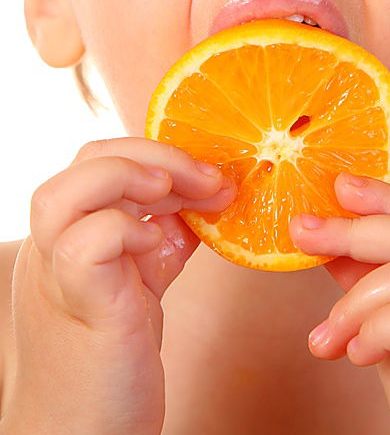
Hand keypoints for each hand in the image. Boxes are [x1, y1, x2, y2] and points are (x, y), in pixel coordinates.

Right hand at [2, 138, 235, 434]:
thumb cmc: (111, 364)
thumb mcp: (141, 283)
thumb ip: (161, 238)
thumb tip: (204, 195)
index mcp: (66, 235)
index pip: (100, 158)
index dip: (158, 152)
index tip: (211, 174)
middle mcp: (50, 249)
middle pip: (86, 159)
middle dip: (156, 153)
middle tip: (210, 178)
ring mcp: (54, 277)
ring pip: (65, 192)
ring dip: (132, 177)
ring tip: (177, 193)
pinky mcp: (77, 306)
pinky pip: (85, 244)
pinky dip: (126, 231)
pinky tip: (156, 248)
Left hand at [289, 174, 389, 434]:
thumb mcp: (388, 323)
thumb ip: (368, 275)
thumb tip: (326, 227)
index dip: (384, 195)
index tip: (337, 186)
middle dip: (353, 232)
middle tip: (302, 235)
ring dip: (356, 302)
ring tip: (328, 337)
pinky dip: (377, 330)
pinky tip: (358, 354)